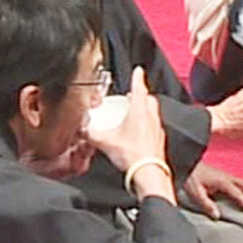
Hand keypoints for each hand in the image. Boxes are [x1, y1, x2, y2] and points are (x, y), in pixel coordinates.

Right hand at [88, 67, 173, 195]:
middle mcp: (151, 118)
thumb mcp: (105, 142)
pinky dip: (148, 125)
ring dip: (145, 110)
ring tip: (134, 113)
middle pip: (149, 99)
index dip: (137, 78)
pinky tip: (139, 134)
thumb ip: (91, 134)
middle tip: (133, 95)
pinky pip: (154, 127)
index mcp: (139, 112)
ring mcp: (157, 129)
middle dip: (142, 94)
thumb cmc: (133, 155)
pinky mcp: (159, 141)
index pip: (139, 88)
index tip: (138, 70)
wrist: (149, 172)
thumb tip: (83, 130)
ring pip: (153, 113)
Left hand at [184, 160, 242, 216]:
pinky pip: (240, 182)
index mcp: (222, 181)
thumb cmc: (190, 176)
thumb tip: (217, 216)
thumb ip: (206, 204)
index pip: (238, 194)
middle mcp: (227, 177)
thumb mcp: (195, 192)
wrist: (186, 161)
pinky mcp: (223, 175)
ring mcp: (226, 175)